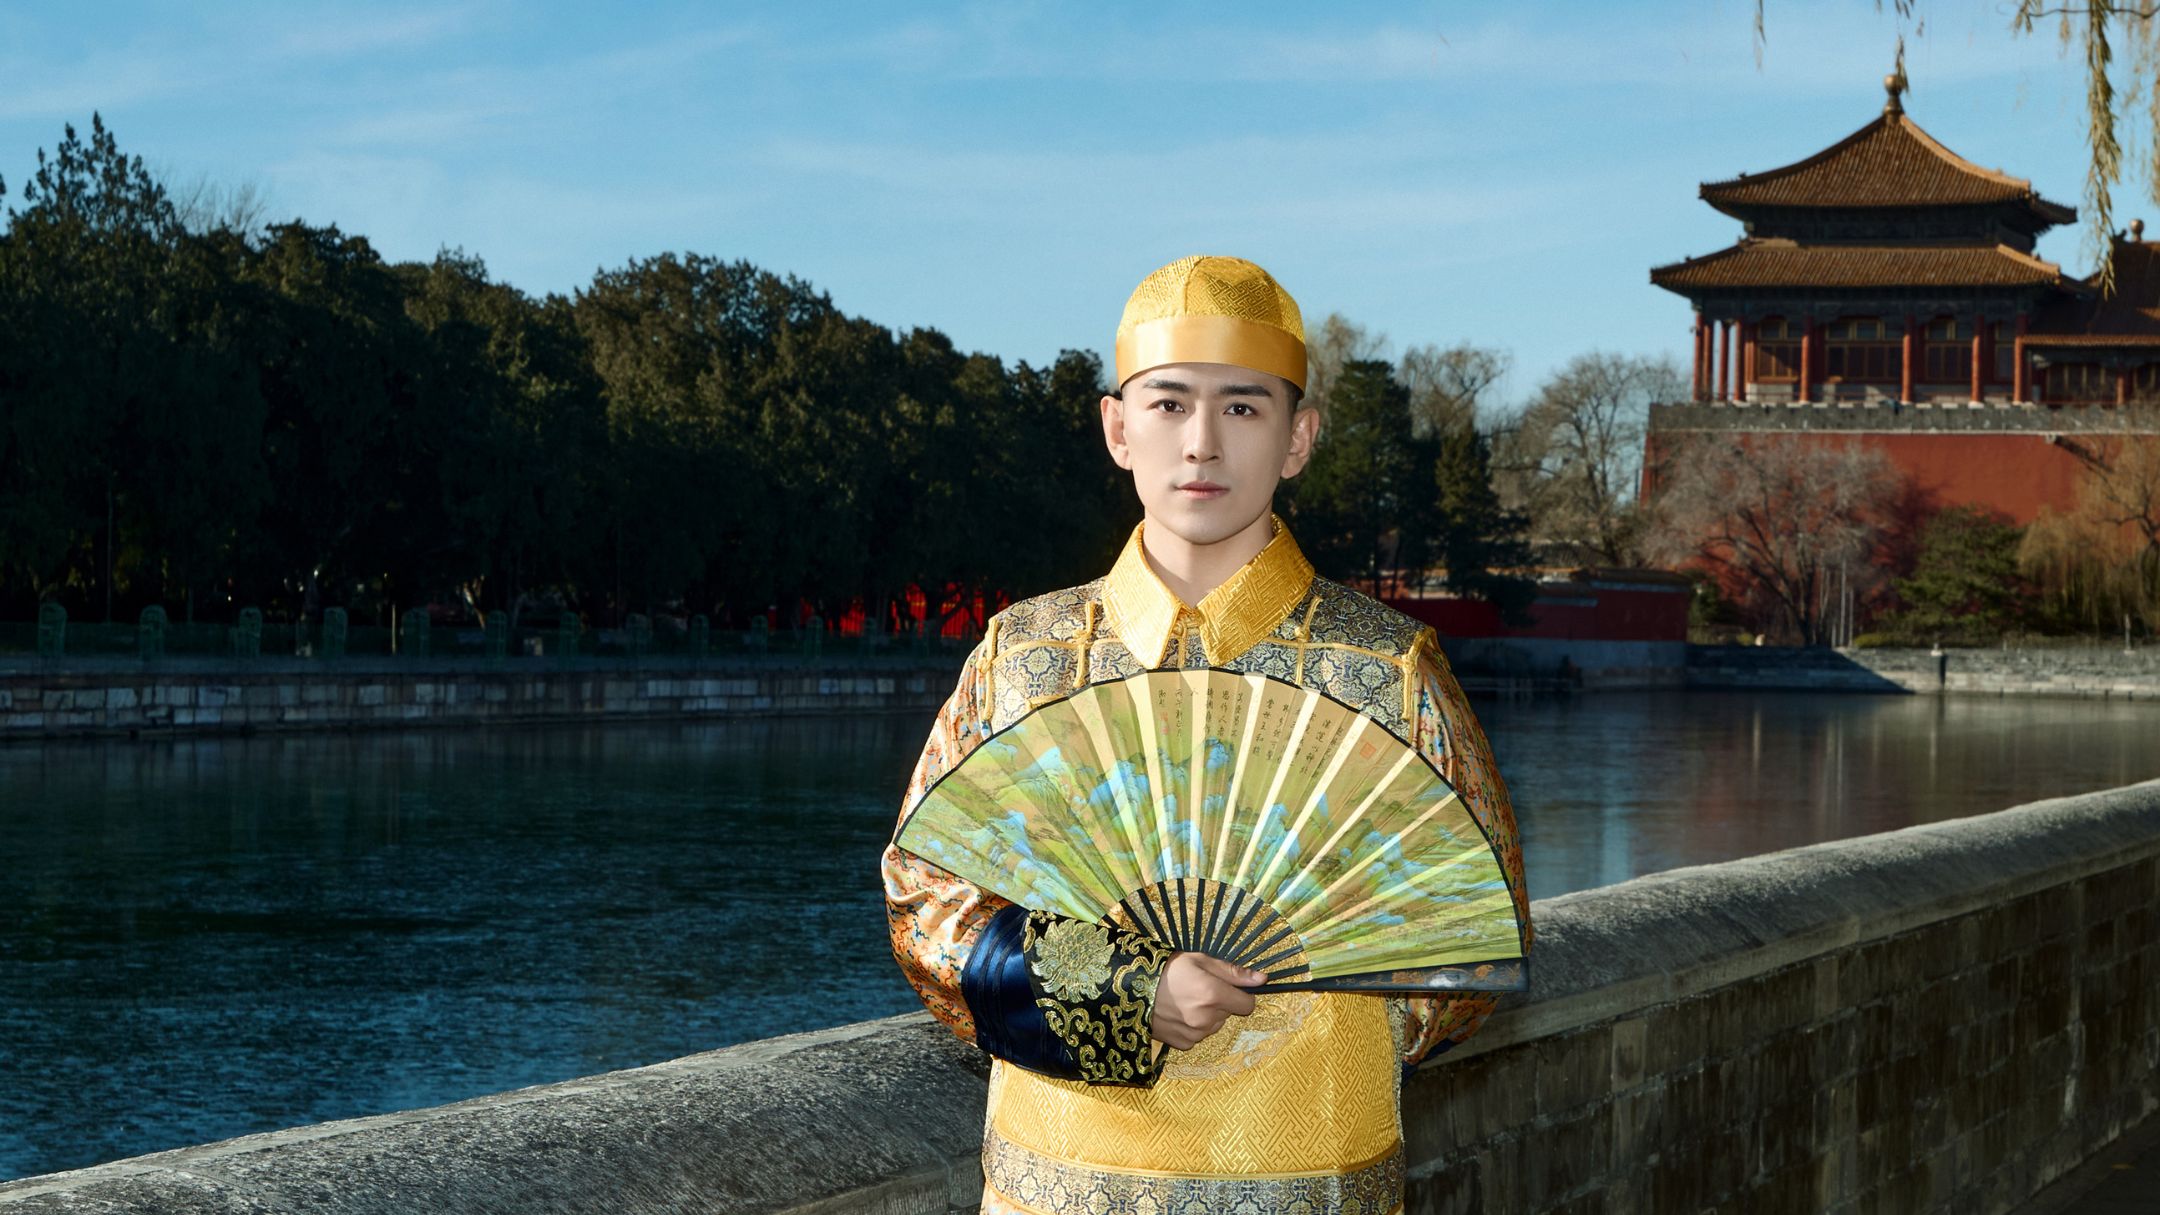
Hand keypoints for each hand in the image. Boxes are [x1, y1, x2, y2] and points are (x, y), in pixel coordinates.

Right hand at [1148, 953, 1265, 1049]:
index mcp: (1214, 995)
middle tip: (1198, 990)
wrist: (1131, 987)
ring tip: (1185, 1001)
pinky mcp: (1183, 1044)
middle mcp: (1207, 1019)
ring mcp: (1194, 1034)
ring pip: (1214, 1026)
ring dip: (1207, 1016)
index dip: (1240, 995)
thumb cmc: (1168, 969)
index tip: (1227, 988)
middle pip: (1229, 1014)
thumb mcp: (1201, 961)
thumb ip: (1234, 972)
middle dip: (1220, 1003)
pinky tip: (1178, 1014)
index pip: (1247, 1004)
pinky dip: (1193, 1027)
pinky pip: (1198, 1036)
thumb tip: (1262, 979)